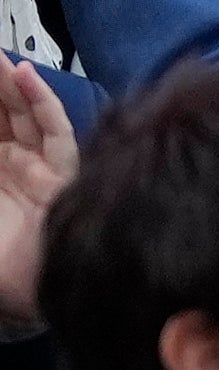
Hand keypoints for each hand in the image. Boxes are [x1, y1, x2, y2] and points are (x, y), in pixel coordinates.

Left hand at [0, 59, 71, 330]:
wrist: (31, 293)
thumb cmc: (1, 264)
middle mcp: (15, 168)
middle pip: (2, 118)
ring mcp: (40, 168)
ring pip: (26, 115)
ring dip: (8, 86)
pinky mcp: (62, 172)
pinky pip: (55, 130)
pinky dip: (42, 102)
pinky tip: (24, 76)